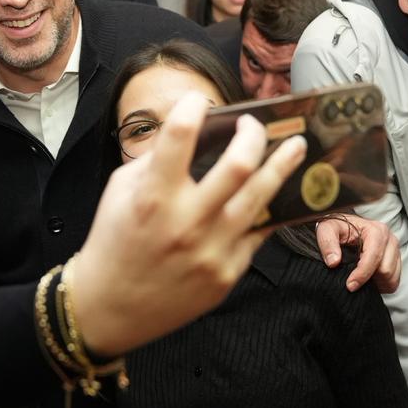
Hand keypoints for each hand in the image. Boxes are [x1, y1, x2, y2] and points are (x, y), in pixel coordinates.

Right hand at [67, 94, 306, 356]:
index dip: (192, 107)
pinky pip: (257, 232)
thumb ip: (156, 160)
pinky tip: (277, 192)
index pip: (179, 136)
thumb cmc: (114, 242)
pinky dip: (266, 208)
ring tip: (296, 146)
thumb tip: (196, 132)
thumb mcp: (120, 192)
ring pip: (261, 198)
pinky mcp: (227, 273)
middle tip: (254, 125)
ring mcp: (211, 251)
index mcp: (152, 197)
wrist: (111, 307)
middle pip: (238, 166)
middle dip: (253, 135)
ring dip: (283, 165)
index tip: (198, 100)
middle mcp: (185, 223)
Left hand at [316, 214, 401, 293]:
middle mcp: (389, 239)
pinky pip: (394, 282)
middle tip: (352, 278)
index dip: (362, 274)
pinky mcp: (396, 261)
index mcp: (376, 230)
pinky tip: (368, 278)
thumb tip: (334, 261)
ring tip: (360, 276)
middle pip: (385, 270)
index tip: (350, 285)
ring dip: (376, 281)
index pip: (374, 257)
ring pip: (391, 277)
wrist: (346, 228)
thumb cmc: (338, 228)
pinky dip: (381, 284)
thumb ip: (327, 242)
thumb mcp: (326, 229)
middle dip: (369, 278)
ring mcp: (395, 251)